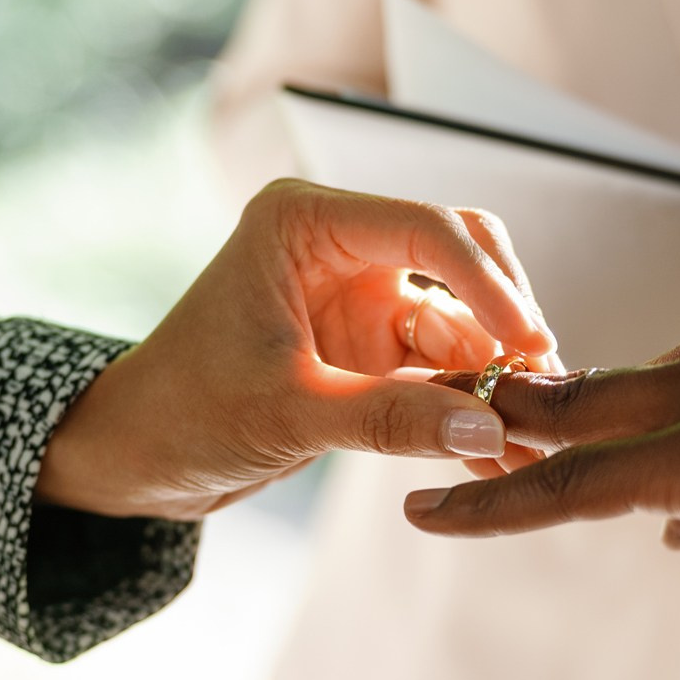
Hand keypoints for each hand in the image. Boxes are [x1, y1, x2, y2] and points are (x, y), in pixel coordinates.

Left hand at [37, 179, 555, 519]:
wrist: (137, 457)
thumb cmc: (184, 411)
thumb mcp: (287, 414)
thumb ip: (388, 418)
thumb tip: (488, 427)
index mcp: (305, 222)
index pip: (425, 227)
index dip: (488, 282)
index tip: (528, 342)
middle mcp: (341, 246)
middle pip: (460, 257)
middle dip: (503, 318)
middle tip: (542, 381)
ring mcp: (361, 297)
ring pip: (462, 319)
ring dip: (495, 374)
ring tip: (532, 435)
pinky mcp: (372, 349)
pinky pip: (443, 367)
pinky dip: (470, 405)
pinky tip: (501, 449)